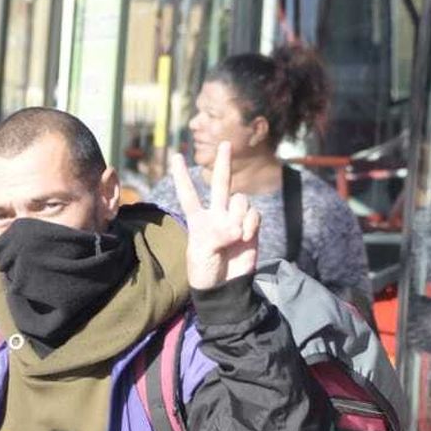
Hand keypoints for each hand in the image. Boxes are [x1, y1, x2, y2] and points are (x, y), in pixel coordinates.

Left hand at [171, 141, 259, 289]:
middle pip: (221, 183)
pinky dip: (250, 224)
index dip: (182, 176)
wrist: (225, 287)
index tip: (176, 157)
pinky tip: (245, 237)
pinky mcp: (251, 227)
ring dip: (238, 216)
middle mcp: (217, 214)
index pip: (188, 194)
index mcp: (197, 220)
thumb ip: (216, 236)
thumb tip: (235, 229)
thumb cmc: (205, 272)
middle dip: (223, 163)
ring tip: (235, 236)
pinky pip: (253, 214)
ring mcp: (235, 219)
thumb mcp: (201, 254)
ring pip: (240, 200)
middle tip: (224, 143)